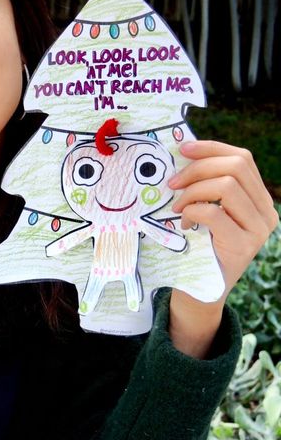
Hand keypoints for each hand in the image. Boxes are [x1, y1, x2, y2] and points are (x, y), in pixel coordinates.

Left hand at [166, 140, 277, 356]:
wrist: (201, 291)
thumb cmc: (199, 247)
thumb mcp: (208, 212)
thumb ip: (208, 187)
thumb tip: (185, 153)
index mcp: (259, 199)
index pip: (243, 158)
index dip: (211, 148)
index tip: (183, 149)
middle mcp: (266, 212)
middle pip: (236, 167)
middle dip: (198, 169)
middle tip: (173, 184)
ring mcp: (257, 230)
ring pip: (226, 187)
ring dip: (193, 192)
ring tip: (178, 207)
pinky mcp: (242, 246)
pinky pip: (214, 213)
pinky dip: (192, 212)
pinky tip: (183, 225)